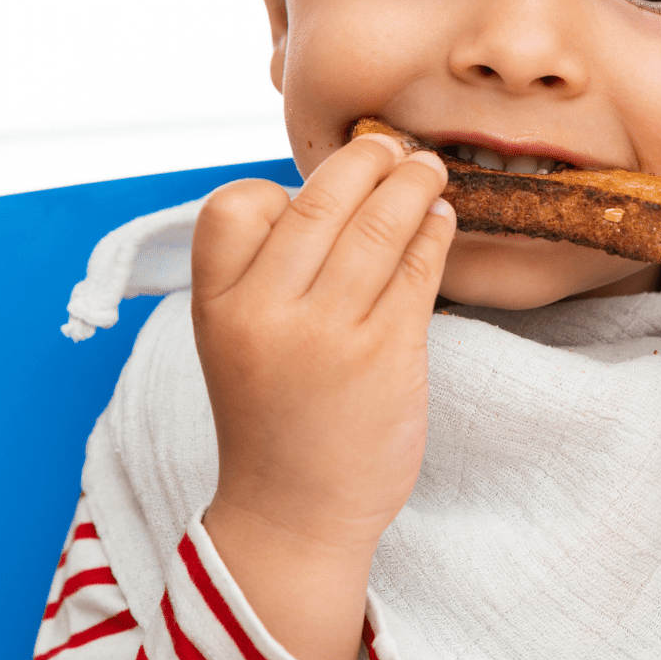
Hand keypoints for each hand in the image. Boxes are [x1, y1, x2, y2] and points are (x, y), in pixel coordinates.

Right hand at [191, 132, 454, 659]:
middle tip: (394, 146)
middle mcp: (268, 311)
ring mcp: (330, 333)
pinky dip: (435, 232)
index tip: (315, 185)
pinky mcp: (388, 353)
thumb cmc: (272, 415)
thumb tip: (337, 190)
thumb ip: (270, 271)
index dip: (279, 186)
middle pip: (323, 198)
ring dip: (414, 184)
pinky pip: (420, 268)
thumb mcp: (238, 338)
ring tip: (429, 171)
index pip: (236, 203)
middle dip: (369, 159)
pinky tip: (441, 220)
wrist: (294, 513)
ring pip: (381, 224)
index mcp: (218, 303)